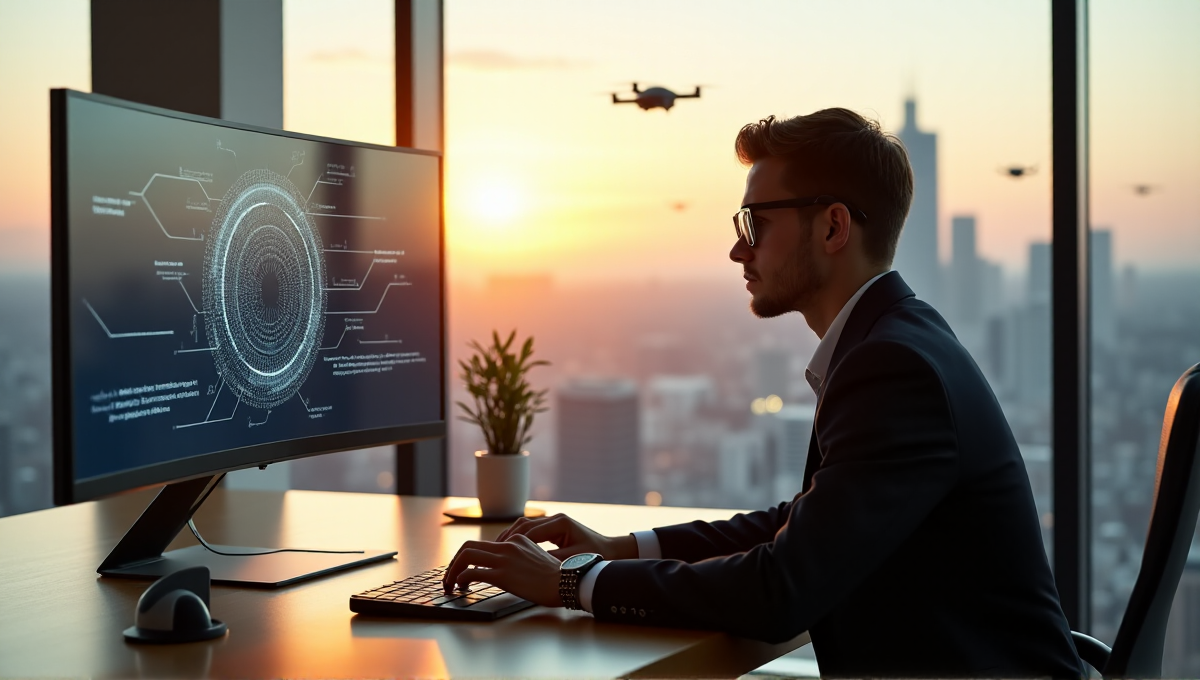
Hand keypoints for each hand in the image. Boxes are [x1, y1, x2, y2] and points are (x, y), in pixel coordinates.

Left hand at [442, 534, 563, 606]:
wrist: (565, 582)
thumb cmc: (555, 577)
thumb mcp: (536, 558)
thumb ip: (519, 557)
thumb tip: (504, 568)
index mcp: (517, 539)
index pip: (485, 545)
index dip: (470, 558)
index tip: (465, 570)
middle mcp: (508, 545)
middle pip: (469, 546)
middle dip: (454, 562)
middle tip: (450, 577)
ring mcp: (504, 559)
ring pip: (466, 556)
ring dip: (453, 570)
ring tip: (450, 584)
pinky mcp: (502, 575)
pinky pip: (472, 573)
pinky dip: (461, 579)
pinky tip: (462, 587)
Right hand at [496, 513, 637, 560]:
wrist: (610, 551)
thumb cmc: (594, 557)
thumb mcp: (571, 561)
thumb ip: (550, 561)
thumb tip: (529, 567)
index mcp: (559, 523)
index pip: (529, 531)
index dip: (512, 543)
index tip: (499, 553)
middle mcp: (554, 518)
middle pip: (522, 525)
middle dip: (506, 538)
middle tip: (491, 551)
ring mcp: (553, 522)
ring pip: (523, 526)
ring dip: (509, 537)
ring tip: (495, 550)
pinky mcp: (553, 528)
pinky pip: (530, 530)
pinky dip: (518, 538)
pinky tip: (509, 550)